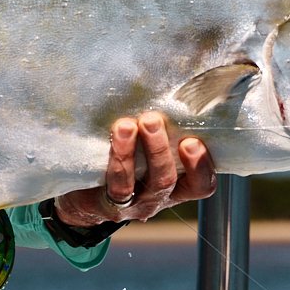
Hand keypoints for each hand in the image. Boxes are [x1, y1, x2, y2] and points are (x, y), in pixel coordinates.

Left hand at [53, 114, 215, 228]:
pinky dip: (117, 159)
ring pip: (141, 184)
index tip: (192, 141)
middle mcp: (159, 198)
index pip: (202, 184)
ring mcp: (135, 204)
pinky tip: (114, 136)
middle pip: (167, 180)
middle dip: (160, 149)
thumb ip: (166, 130)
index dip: (202, 166)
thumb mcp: (150, 148)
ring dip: (133, 152)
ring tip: (127, 125)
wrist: (87, 193)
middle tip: (151, 120)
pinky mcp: (111, 205)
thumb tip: (177, 84)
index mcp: (178, 185)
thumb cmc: (129, 159)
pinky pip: (117, 186)